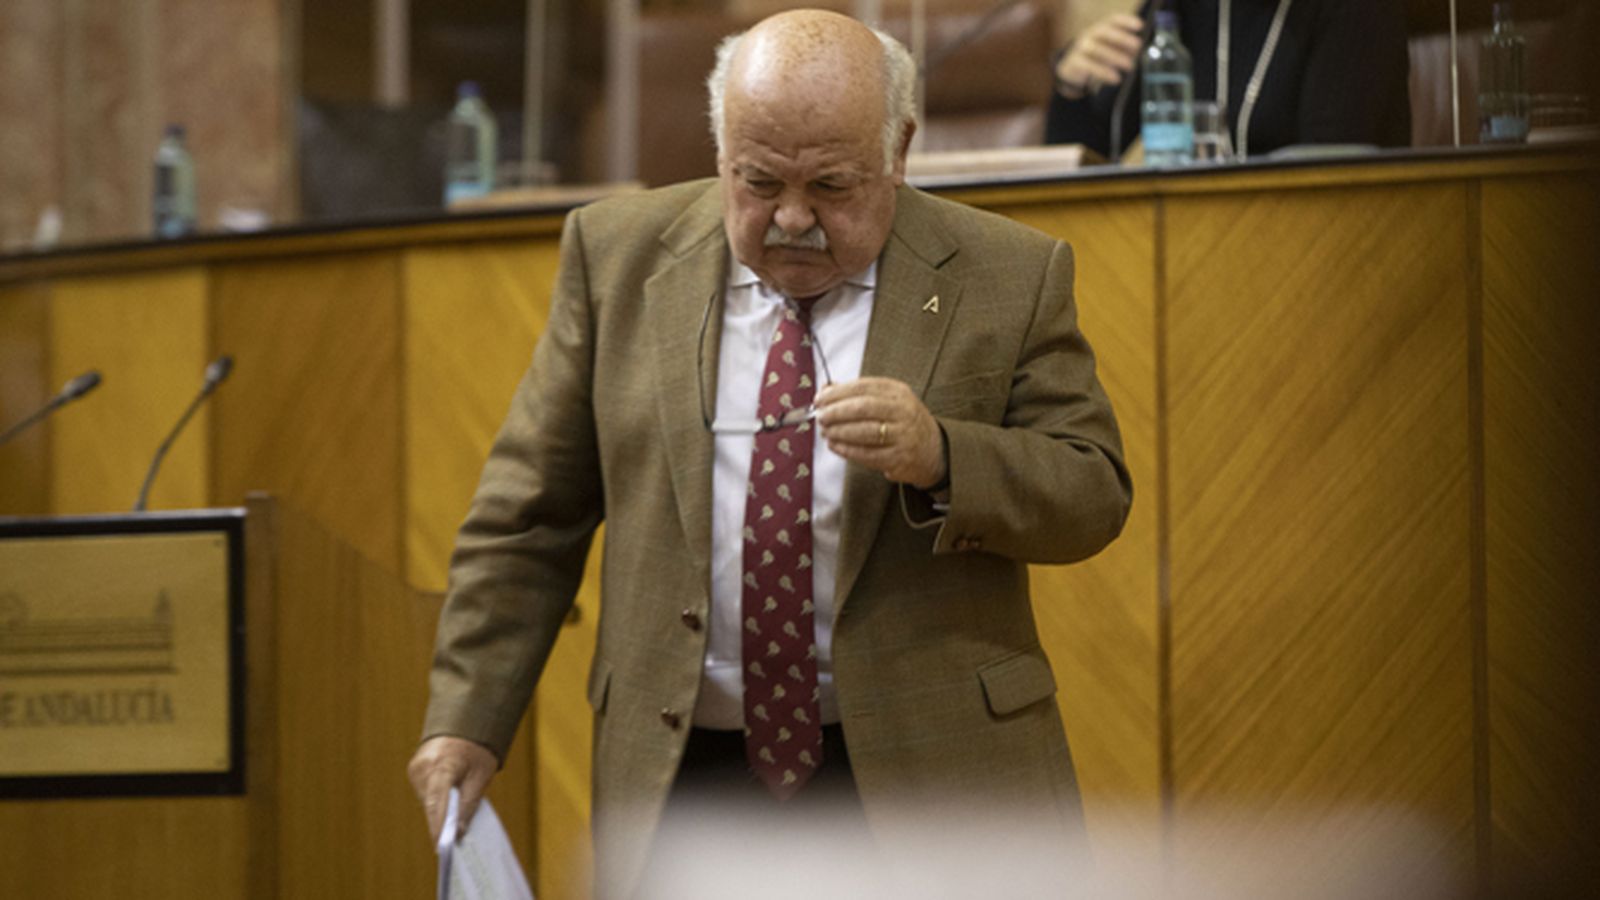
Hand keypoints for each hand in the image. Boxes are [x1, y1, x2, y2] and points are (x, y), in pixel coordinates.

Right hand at [407, 735, 498, 843]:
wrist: (465, 719)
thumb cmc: (478, 748)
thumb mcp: (482, 775)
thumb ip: (469, 804)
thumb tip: (459, 832)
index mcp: (443, 764)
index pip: (437, 801)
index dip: (439, 825)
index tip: (442, 846)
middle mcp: (423, 766)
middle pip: (431, 804)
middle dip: (444, 820)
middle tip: (457, 837)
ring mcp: (415, 768)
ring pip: (427, 800)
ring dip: (441, 808)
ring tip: (458, 806)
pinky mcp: (414, 770)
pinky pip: (425, 793)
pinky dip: (437, 798)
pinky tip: (449, 795)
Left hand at [816, 377, 945, 488]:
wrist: (932, 449)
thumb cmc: (901, 421)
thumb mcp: (887, 401)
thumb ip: (856, 395)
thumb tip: (824, 391)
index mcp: (898, 392)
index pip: (862, 387)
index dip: (837, 393)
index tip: (819, 400)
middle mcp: (903, 411)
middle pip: (863, 408)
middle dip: (836, 412)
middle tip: (820, 417)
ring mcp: (903, 435)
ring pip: (864, 432)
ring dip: (839, 432)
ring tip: (825, 432)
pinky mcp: (899, 458)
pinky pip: (867, 454)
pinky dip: (847, 450)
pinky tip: (835, 446)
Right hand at [1055, 13, 1143, 99]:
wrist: (1071, 68)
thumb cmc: (1095, 57)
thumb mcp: (1109, 50)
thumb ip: (1122, 49)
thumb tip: (1138, 52)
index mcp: (1099, 29)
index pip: (1112, 20)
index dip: (1126, 21)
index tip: (1140, 26)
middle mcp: (1089, 35)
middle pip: (1104, 31)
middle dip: (1122, 37)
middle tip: (1138, 46)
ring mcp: (1080, 48)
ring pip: (1096, 49)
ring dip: (1115, 56)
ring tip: (1130, 66)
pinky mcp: (1075, 62)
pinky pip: (1089, 66)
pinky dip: (1104, 72)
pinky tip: (1116, 78)